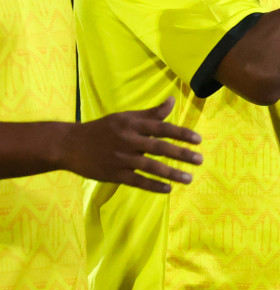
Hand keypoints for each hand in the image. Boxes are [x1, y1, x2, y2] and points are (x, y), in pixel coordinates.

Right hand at [58, 99, 201, 191]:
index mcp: (132, 125)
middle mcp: (128, 140)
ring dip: (171, 173)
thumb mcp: (126, 117)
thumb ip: (151, 113)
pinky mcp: (113, 174)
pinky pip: (137, 181)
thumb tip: (172, 100)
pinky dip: (153, 185)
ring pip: (150, 167)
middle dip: (182, 154)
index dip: (182, 134)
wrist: (69, 144)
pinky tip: (168, 189)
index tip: (199, 140)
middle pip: (160, 148)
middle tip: (200, 160)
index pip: (162, 128)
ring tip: (189, 178)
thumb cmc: (102, 129)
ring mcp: (120, 158)